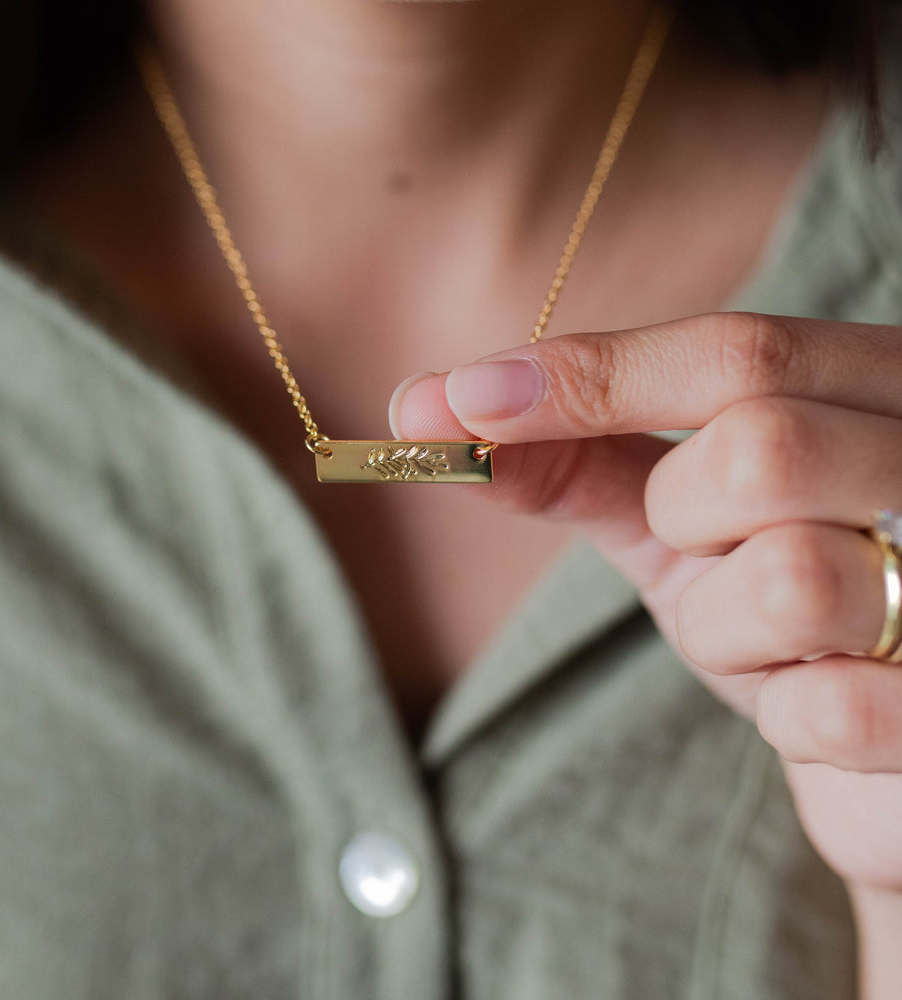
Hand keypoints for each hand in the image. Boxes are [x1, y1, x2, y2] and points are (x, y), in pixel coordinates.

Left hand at [391, 312, 901, 898]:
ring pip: (789, 578)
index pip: (736, 353)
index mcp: (878, 394)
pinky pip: (828, 710)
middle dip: (686, 520)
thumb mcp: (684, 523)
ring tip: (774, 643)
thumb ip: (582, 460)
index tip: (448, 404)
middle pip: (759, 448)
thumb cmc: (780, 612)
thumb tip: (433, 412)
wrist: (889, 745)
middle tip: (709, 556)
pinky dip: (790, 717)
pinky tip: (826, 709)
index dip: (584, 377)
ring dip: (730, 631)